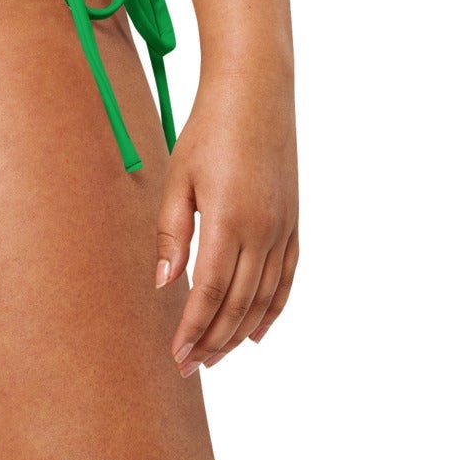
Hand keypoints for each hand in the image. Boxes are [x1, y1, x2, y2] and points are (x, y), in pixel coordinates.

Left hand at [153, 69, 298, 375]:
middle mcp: (263, 229)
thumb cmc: (208, 132)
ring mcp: (283, 227)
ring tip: (215, 357)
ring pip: (263, 298)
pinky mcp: (294, 222)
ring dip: (239, 333)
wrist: (257, 91)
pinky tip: (256, 333)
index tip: (176, 356)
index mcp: (229, 220)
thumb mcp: (177, 181)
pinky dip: (273, 310)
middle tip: (190, 368)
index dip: (192, 329)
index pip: (209, 292)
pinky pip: (286, 278)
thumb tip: (165, 286)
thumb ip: (171, 236)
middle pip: (238, 304)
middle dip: (213, 341)